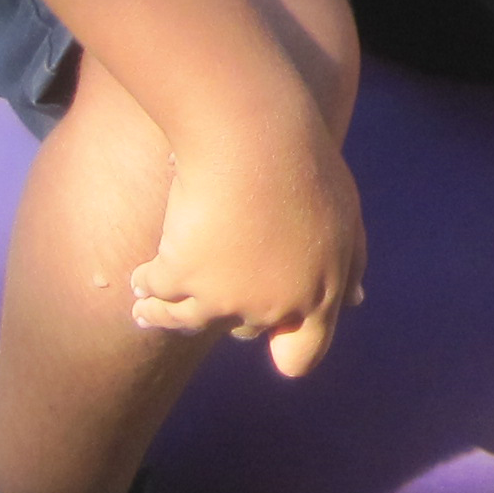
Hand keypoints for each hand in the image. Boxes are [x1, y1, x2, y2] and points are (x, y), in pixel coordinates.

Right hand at [130, 121, 365, 377]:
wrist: (255, 137)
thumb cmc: (305, 167)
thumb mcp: (346, 217)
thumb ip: (351, 265)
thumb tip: (355, 302)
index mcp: (320, 296)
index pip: (303, 355)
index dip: (285, 349)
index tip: (267, 340)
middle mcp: (273, 307)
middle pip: (243, 332)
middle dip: (230, 311)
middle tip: (212, 288)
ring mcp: (226, 299)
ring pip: (185, 322)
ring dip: (165, 315)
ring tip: (147, 308)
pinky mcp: (181, 279)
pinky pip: (155, 292)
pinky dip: (144, 286)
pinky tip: (138, 280)